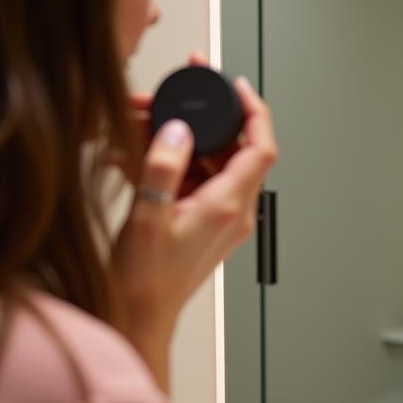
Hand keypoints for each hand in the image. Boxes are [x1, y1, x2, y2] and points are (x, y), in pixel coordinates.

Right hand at [111, 75, 277, 387]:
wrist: (140, 316)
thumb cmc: (145, 280)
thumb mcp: (147, 217)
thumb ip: (161, 168)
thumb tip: (175, 129)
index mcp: (228, 206)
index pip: (261, 147)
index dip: (254, 111)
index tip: (234, 86)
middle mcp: (233, 210)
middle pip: (236, 148)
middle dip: (207, 118)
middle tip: (176, 95)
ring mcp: (222, 216)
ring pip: (213, 161)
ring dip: (184, 139)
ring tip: (145, 125)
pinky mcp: (206, 220)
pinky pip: (198, 178)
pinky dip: (175, 161)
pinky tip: (141, 156)